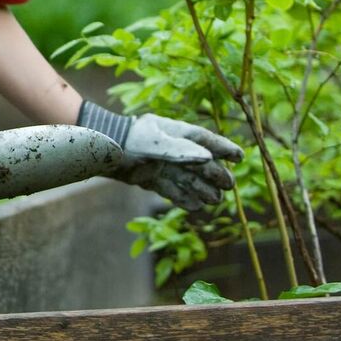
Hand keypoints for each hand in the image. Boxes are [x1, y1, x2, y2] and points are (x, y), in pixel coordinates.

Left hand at [80, 101, 242, 211]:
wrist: (101, 151)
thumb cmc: (130, 140)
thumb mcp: (156, 143)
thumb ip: (181, 151)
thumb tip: (208, 158)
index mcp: (177, 133)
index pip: (206, 139)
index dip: (224, 147)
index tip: (239, 156)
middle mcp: (173, 149)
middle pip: (201, 163)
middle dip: (216, 174)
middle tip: (228, 185)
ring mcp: (163, 165)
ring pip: (189, 179)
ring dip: (202, 190)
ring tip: (215, 200)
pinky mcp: (152, 179)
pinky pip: (173, 190)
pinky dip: (183, 199)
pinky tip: (195, 207)